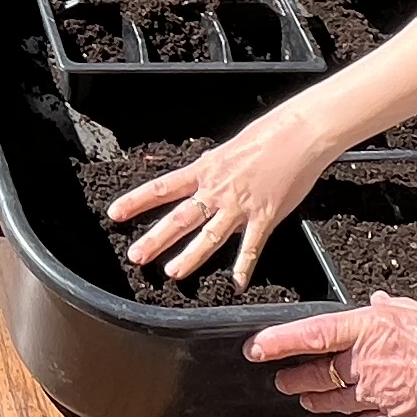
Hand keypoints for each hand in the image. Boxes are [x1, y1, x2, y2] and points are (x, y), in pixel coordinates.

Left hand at [104, 104, 343, 287]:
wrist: (300, 133)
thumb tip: (201, 178)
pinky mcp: (266, 216)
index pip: (163, 188)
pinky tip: (236, 283)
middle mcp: (218, 189)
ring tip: (172, 273)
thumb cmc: (268, 134)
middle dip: (156, 238)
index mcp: (206, 169)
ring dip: (190, 256)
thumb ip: (213, 169)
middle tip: (136, 256)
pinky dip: (244, 266)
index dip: (136, 201)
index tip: (115, 213)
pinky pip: (252, 246)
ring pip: (210, 236)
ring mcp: (241, 205)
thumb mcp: (229, 148)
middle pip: (180, 217)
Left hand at [244, 293, 416, 416]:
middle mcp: (370, 363)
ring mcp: (381, 396)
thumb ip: (398, 308)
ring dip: (316, 402)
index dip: (278, 342)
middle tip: (282, 379)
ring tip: (306, 401)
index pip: (312, 334)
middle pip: (317, 373)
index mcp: (374, 328)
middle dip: (295, 377)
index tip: (255, 348)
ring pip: (334, 402)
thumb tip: (379, 300)